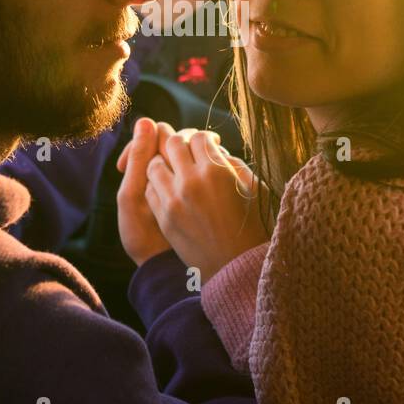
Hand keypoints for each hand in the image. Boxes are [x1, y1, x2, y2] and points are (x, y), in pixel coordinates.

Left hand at [123, 122, 267, 283]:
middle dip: (180, 144)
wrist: (236, 266)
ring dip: (164, 162)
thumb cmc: (252, 226)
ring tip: (175, 170)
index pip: (198, 137)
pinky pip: (150, 188)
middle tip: (187, 152)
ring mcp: (174, 200)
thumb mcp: (254, 189)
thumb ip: (233, 163)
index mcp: (217, 171)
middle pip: (172, 143)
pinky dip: (157, 184)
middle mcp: (192, 181)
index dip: (203, 138)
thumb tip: (215, 149)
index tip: (207, 145)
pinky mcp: (164, 217)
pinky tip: (169, 189)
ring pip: (154, 164)